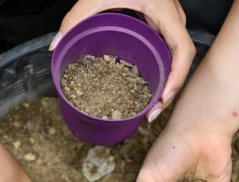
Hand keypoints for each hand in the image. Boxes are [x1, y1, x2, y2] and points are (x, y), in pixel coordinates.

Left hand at [49, 0, 194, 121]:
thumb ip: (75, 18)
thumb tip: (55, 45)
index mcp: (165, 12)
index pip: (183, 51)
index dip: (177, 78)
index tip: (163, 98)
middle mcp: (173, 17)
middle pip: (183, 60)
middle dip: (172, 88)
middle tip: (153, 112)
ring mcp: (170, 18)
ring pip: (178, 55)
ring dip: (168, 80)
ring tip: (151, 103)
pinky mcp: (161, 18)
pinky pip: (168, 46)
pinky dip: (163, 66)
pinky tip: (147, 79)